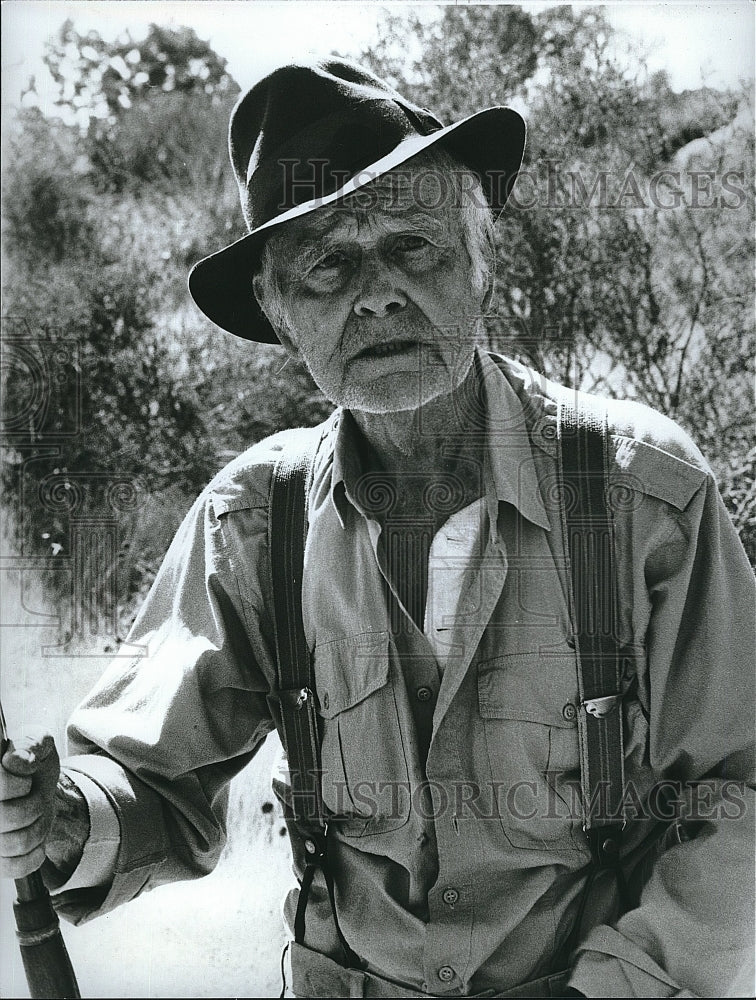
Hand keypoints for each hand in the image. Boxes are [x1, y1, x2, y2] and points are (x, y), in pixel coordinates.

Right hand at [1, 730, 59, 877]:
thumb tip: (17, 761)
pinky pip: (17, 867)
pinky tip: (36, 836)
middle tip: (32, 795)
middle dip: (33, 804)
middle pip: (7, 817)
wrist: (38, 784)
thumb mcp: (38, 741)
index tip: (26, 777)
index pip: (0, 786)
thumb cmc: (33, 761)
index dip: (17, 783)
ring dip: (38, 826)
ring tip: (35, 813)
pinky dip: (35, 852)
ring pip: (15, 843)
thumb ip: (30, 745)